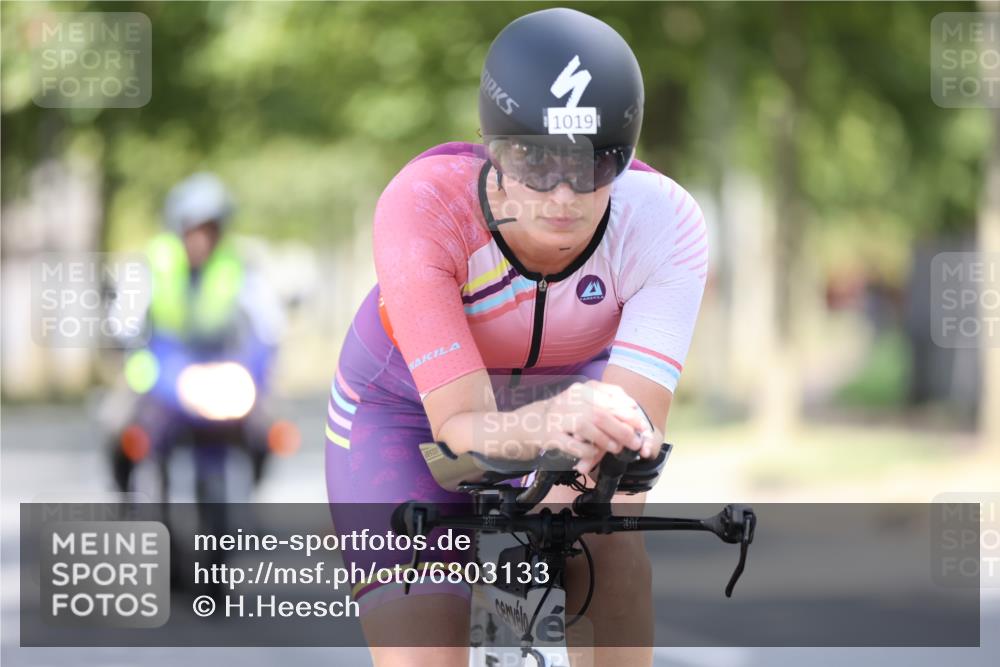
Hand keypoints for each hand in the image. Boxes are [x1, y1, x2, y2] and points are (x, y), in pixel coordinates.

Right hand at [542, 380, 658, 473]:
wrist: (529, 422)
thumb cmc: (563, 412)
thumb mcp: (583, 399)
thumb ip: (605, 400)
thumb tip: (632, 407)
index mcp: (581, 390)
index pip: (609, 396)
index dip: (628, 410)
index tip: (640, 422)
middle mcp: (569, 400)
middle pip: (601, 413)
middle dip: (622, 429)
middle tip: (635, 441)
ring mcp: (558, 418)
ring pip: (587, 427)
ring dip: (606, 440)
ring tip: (617, 448)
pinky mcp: (550, 436)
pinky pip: (573, 445)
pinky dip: (587, 451)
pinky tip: (594, 454)